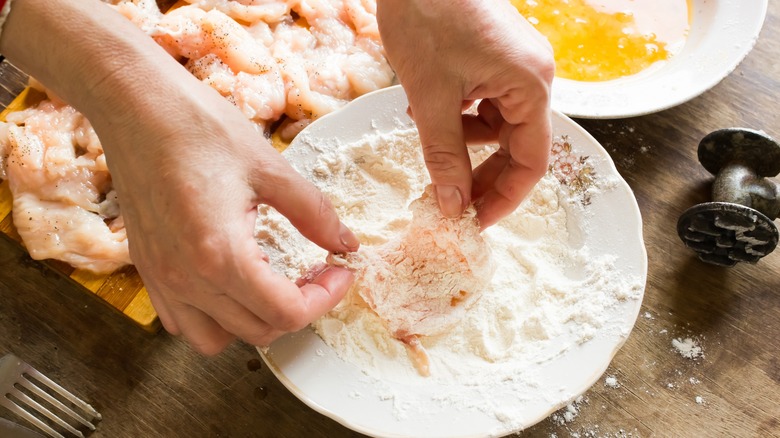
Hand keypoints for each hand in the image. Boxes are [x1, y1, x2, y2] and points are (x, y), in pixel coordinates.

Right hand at [95, 67, 358, 353]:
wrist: (135, 105)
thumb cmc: (198, 126)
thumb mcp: (270, 167)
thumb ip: (314, 213)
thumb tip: (345, 244)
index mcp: (220, 253)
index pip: (286, 312)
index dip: (325, 298)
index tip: (340, 271)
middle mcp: (186, 278)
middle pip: (259, 330)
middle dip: (300, 307)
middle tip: (316, 272)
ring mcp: (161, 278)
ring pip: (217, 339)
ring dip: (255, 321)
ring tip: (275, 283)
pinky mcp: (148, 270)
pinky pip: (182, 321)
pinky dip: (215, 316)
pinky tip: (234, 282)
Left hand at [376, 0, 553, 227]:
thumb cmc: (426, 16)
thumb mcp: (431, 98)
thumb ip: (444, 156)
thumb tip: (453, 206)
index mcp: (531, 85)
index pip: (532, 161)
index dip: (505, 198)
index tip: (476, 222)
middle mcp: (533, 75)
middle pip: (517, 144)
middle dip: (481, 173)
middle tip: (449, 199)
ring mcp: (515, 63)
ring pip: (497, 124)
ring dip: (464, 140)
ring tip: (427, 130)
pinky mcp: (495, 56)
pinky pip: (484, 100)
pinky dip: (459, 113)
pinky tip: (427, 105)